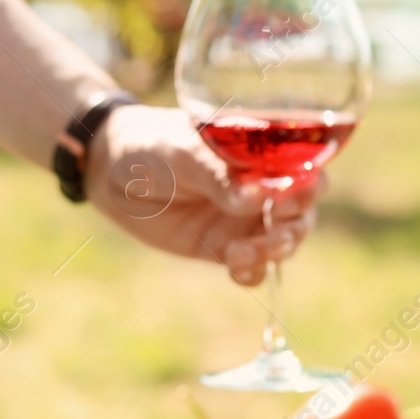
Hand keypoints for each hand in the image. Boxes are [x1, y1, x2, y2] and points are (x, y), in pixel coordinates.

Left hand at [85, 105, 319, 285]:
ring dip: (276, 251)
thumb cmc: (154, 147)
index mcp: (263, 152)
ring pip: (284, 242)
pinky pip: (256, 267)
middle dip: (295, 225)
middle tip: (272, 235)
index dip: (307, 183)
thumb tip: (258, 197)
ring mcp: (248, 219)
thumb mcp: (185, 155)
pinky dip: (253, 272)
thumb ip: (220, 176)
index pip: (304, 166)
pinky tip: (235, 267)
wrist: (113, 175)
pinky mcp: (228, 248)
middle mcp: (264, 186)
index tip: (286, 197)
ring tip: (244, 253)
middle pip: (302, 210)